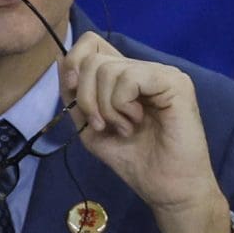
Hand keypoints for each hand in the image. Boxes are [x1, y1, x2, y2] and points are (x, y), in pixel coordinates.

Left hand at [60, 32, 230, 232]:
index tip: (73, 97)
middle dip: (86, 97)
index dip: (74, 64)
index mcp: (125, 76)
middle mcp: (143, 68)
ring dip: (106, 108)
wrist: (166, 189)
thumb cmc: (134, 161)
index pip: (91, 43)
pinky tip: (135, 123)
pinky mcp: (174, 82)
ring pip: (107, 69)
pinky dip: (121, 105)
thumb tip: (59, 58)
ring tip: (125, 128)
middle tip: (102, 125)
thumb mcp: (90, 127)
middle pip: (93, 58)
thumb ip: (75, 96)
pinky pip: (129, 78)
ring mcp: (160, 72)